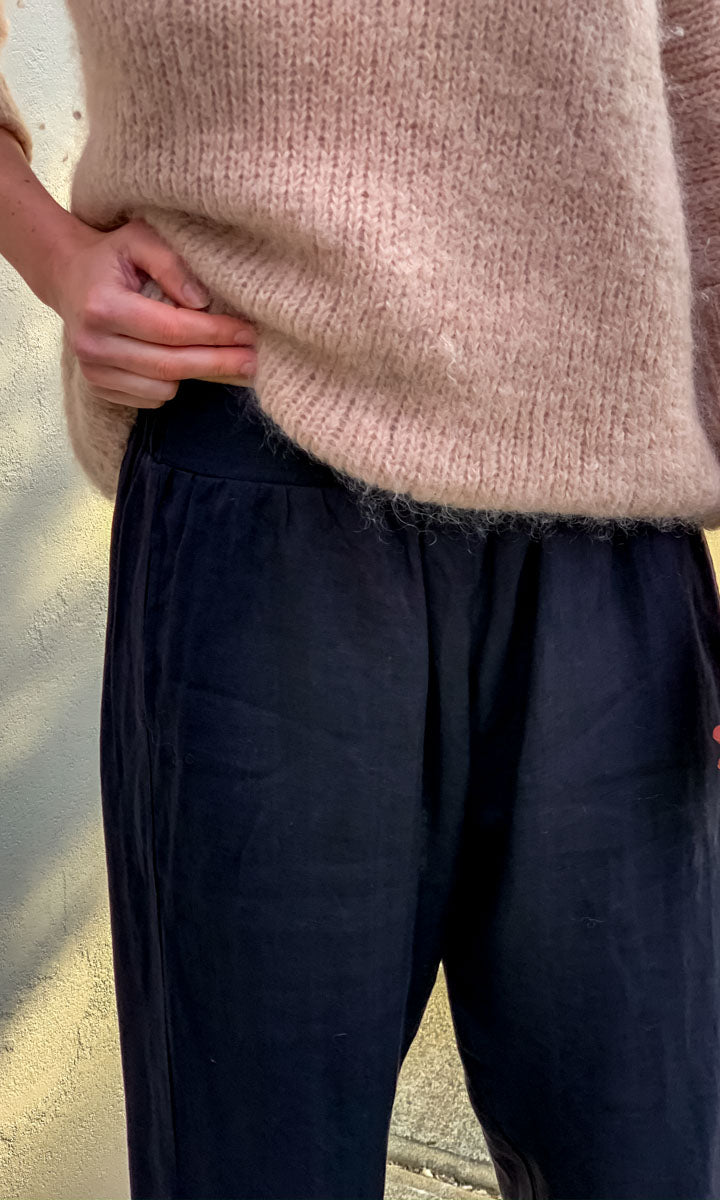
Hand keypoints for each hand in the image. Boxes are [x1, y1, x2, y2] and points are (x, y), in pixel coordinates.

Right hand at [51, 216, 257, 407]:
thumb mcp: (140, 239)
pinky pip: (150, 399)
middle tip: (253, 359)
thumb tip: (201, 301)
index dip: (215, 333)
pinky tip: (177, 360)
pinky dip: (170, 383)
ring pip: (164, 388)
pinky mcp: (97, 387)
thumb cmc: (112, 256)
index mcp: (103, 306)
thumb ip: (171, 263)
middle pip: (170, 365)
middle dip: (218, 363)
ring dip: (194, 373)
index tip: (247, 332)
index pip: (172, 329)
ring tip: (213, 353)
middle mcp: (93, 344)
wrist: (68, 278)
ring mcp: (92, 370)